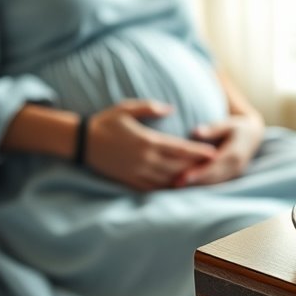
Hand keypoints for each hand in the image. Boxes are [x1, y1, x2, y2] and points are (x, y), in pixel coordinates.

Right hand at [86, 100, 218, 190]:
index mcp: (147, 141)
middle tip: (213, 167)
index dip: (198, 152)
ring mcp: (137, 172)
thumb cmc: (106, 122)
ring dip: (184, 180)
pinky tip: (176, 187)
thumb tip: (171, 108)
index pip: (180, 149)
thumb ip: (151, 107)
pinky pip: (152, 188)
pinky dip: (166, 188)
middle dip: (196, 168)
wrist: (82, 141)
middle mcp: (145, 159)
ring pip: (167, 180)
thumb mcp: (126, 108)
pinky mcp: (129, 181)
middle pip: (178, 167)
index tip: (213, 153)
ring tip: (199, 179)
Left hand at [176, 114, 265, 186]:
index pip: (214, 166)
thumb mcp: (228, 123)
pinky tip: (187, 184)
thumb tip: (196, 132)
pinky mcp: (230, 176)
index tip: (184, 176)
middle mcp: (236, 167)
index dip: (199, 172)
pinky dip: (202, 184)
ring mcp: (234, 173)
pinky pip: (216, 183)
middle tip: (175, 183)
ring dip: (197, 185)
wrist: (253, 136)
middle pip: (213, 178)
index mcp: (235, 154)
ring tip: (177, 185)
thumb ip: (214, 128)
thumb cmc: (238, 127)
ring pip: (214, 183)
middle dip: (194, 182)